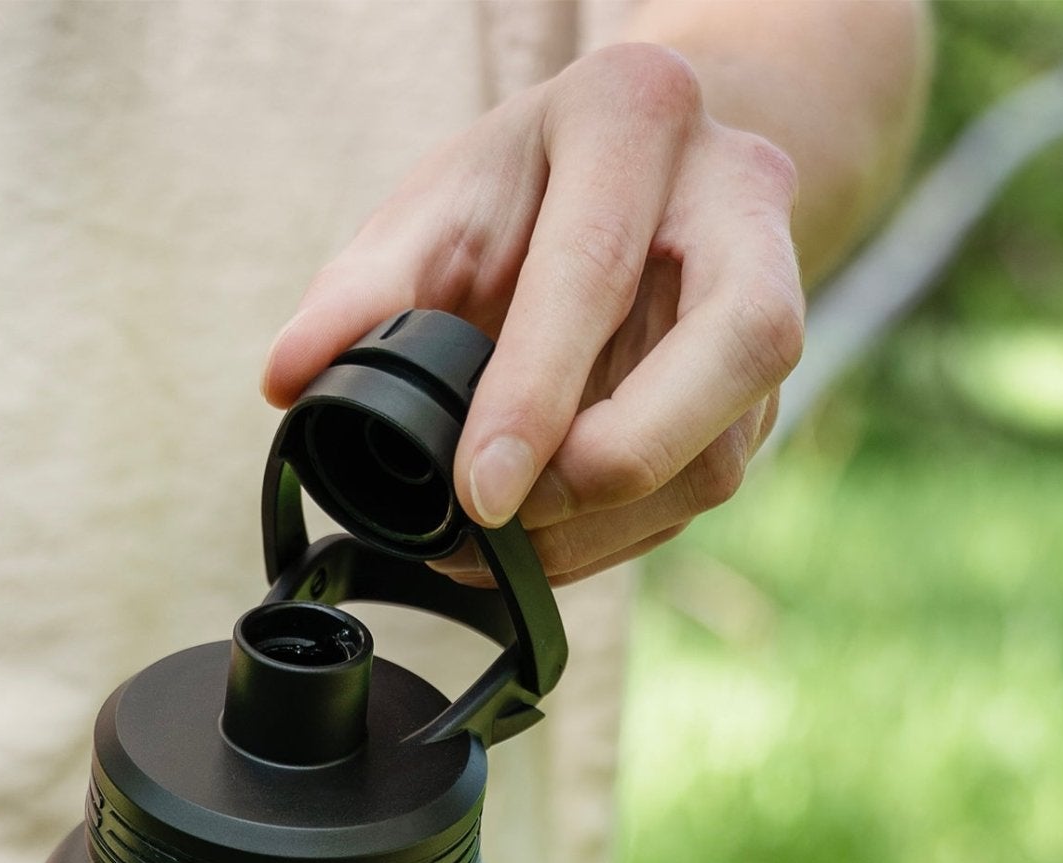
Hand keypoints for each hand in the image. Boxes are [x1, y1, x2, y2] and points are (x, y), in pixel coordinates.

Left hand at [263, 42, 804, 584]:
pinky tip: (541, 545)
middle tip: (514, 515)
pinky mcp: (760, 388)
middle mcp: (739, 197)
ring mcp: (776, 293)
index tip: (476, 492)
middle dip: (621, 458)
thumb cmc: (519, 188)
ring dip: (612, 523)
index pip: (598, 270)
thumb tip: (286, 381)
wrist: (620, 176)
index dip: (535, 396)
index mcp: (638, 116)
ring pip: (728, 445)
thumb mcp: (429, 209)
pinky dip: (615, 538)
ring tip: (505, 547)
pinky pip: (704, 486)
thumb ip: (358, 293)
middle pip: (741, 347)